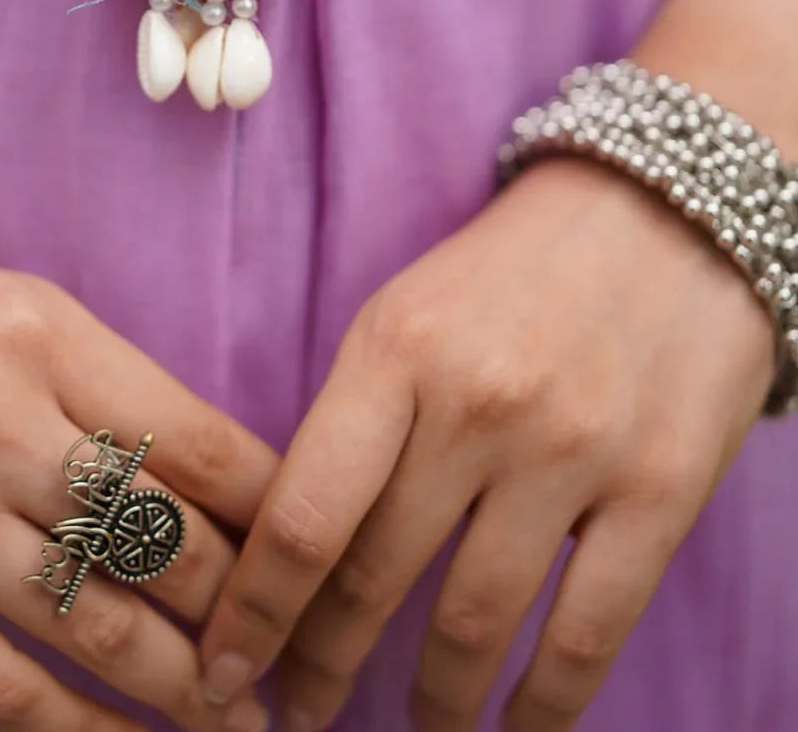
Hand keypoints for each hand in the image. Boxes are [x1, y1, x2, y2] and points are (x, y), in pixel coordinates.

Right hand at [0, 202, 275, 731]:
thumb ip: (95, 378)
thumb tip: (201, 467)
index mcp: (42, 332)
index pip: (204, 441)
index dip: (281, 514)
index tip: (321, 556)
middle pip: (171, 542)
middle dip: (252, 610)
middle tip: (301, 652)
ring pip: (103, 625)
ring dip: (187, 686)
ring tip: (244, 717)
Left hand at [198, 159, 775, 731]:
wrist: (668, 213)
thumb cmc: (514, 271)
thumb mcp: (409, 313)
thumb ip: (357, 421)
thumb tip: (300, 553)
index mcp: (396, 351)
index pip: (304, 513)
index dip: (256, 612)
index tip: (223, 671)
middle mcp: (478, 404)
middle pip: (376, 575)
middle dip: (325, 662)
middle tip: (301, 708)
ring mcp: (574, 451)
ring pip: (475, 621)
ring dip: (433, 700)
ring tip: (411, 725)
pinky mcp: (660, 490)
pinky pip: (588, 633)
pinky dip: (543, 705)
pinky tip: (513, 728)